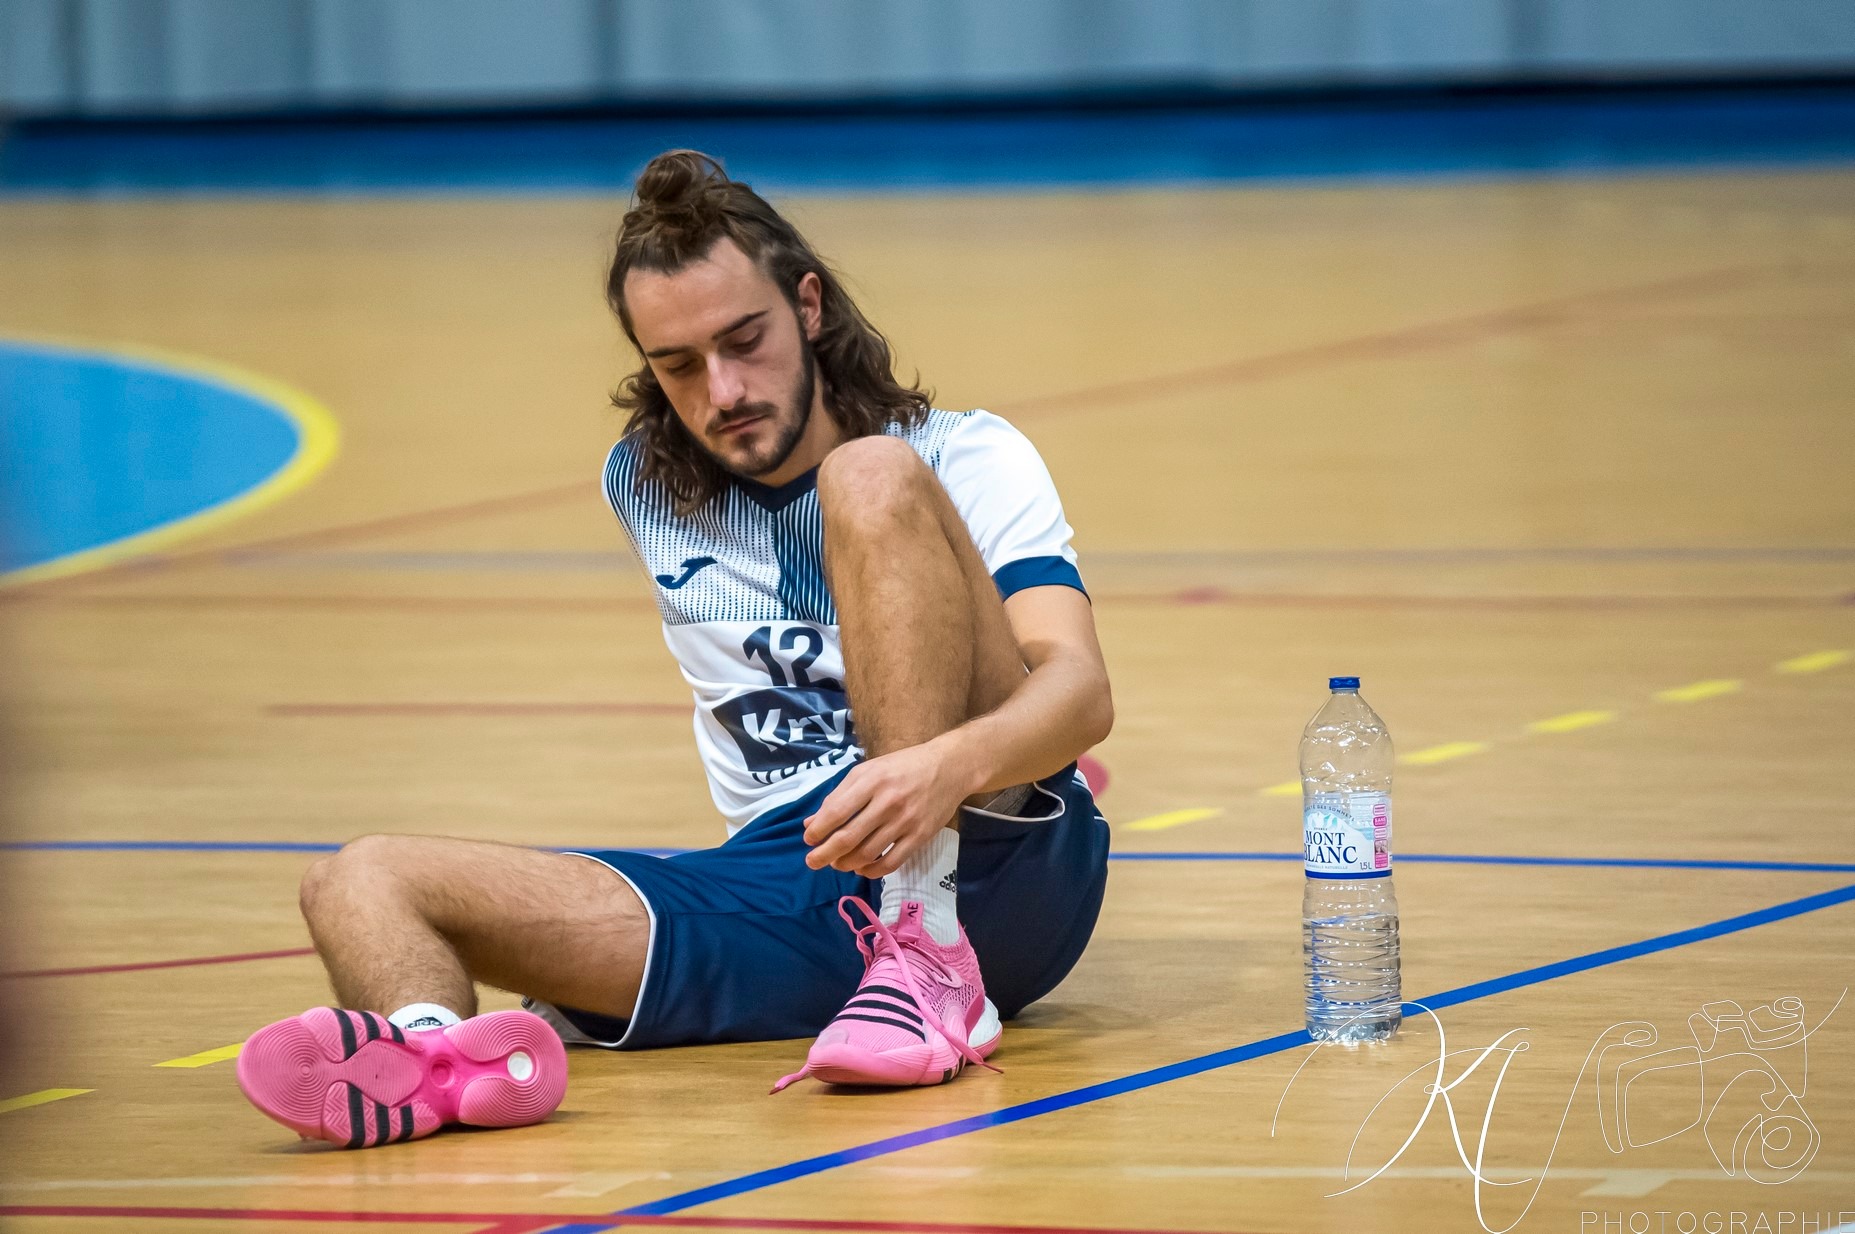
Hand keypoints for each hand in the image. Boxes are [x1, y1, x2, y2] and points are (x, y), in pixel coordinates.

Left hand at [803, 741, 970, 876]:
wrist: (950, 767)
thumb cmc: (903, 767)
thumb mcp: (868, 771)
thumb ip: (839, 795)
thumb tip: (812, 823)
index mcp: (871, 780)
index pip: (836, 812)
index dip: (818, 830)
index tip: (808, 839)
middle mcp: (888, 801)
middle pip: (849, 837)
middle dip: (825, 854)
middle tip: (813, 862)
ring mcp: (906, 821)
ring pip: (868, 853)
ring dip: (846, 864)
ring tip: (837, 863)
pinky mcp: (920, 836)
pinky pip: (891, 862)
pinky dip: (872, 871)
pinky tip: (862, 868)